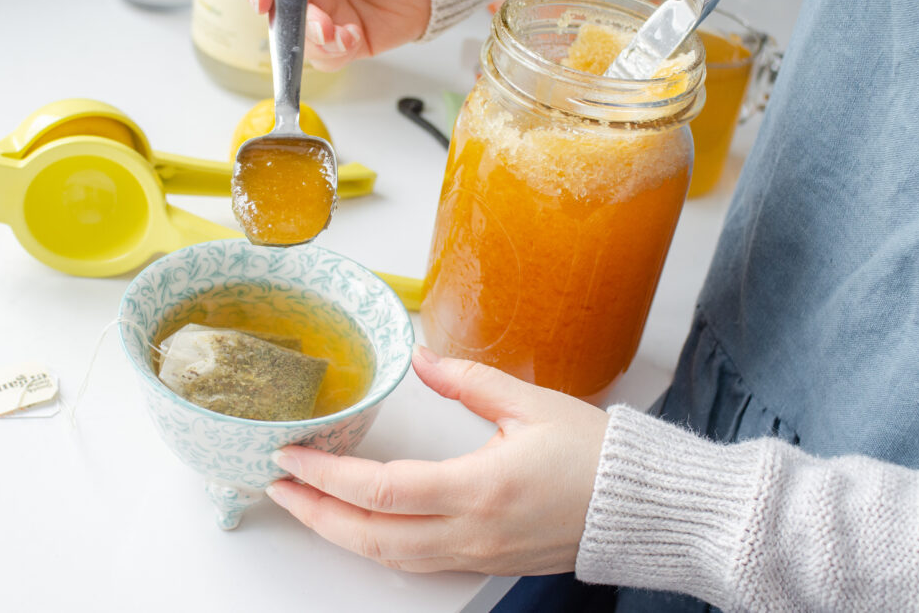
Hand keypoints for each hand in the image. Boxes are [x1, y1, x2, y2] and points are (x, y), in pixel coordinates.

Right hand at [236, 0, 430, 71]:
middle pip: (274, 8)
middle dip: (292, 22)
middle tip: (322, 23)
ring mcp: (324, 12)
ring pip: (296, 38)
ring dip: (315, 41)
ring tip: (344, 34)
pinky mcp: (344, 39)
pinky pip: (325, 57)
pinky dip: (336, 53)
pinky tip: (355, 37)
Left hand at [265, 345, 609, 574]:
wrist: (640, 508)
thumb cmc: (595, 455)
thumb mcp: (531, 404)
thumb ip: (467, 380)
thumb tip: (422, 357)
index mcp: (480, 487)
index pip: (381, 489)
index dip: (326, 475)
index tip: (291, 455)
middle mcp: (471, 531)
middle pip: (371, 536)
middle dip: (316, 514)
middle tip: (278, 488)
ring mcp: (477, 554)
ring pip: (389, 557)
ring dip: (340, 534)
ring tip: (308, 505)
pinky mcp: (486, 561)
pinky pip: (417, 563)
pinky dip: (377, 546)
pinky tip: (362, 525)